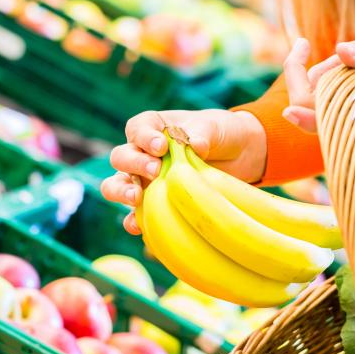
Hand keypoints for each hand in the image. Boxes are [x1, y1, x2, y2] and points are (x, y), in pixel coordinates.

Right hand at [101, 109, 266, 234]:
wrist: (238, 157)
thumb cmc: (221, 134)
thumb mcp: (215, 127)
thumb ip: (203, 132)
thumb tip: (196, 145)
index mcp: (153, 127)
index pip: (137, 129)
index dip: (144, 138)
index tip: (161, 147)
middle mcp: (142, 153)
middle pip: (121, 157)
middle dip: (134, 164)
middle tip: (155, 171)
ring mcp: (144, 180)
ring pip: (116, 185)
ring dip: (121, 191)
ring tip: (136, 197)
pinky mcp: (153, 204)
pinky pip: (134, 214)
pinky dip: (133, 220)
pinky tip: (140, 226)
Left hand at [282, 38, 354, 141]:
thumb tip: (341, 50)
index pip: (318, 112)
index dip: (300, 102)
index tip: (292, 94)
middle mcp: (350, 127)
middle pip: (306, 104)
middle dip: (310, 73)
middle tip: (322, 51)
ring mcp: (346, 132)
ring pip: (313, 102)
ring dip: (323, 78)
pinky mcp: (343, 130)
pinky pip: (321, 108)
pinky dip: (327, 88)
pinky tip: (350, 78)